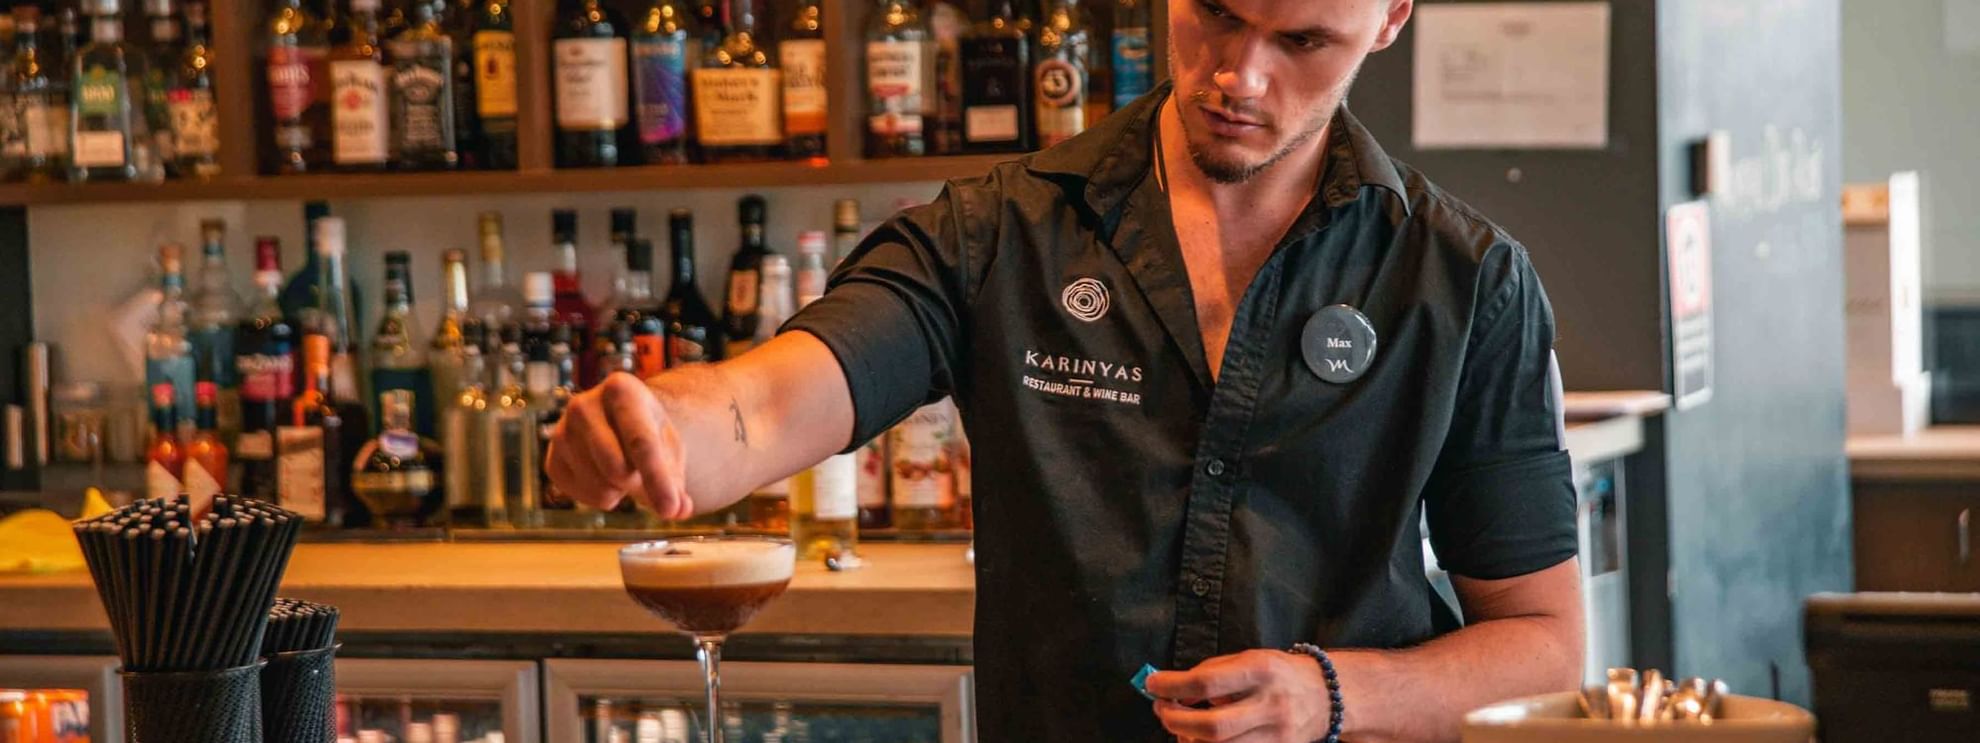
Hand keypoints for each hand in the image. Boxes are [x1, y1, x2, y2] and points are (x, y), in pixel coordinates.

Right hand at [544, 372, 694, 519]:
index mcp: (621, 390)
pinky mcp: (552, 461)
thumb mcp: (669, 446)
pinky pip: (585, 497)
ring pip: (602, 487)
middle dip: (639, 484)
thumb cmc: (648, 431)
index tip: (671, 509)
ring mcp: (561, 433)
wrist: (616, 421)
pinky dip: (604, 497)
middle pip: (617, 468)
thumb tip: (680, 510)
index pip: (641, 442)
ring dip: (622, 490)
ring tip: (623, 466)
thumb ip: (677, 480)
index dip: (658, 480)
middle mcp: (583, 405)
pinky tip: (605, 476)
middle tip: (645, 474)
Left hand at [1145, 649, 1332, 742]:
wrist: (1326, 695)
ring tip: (1181, 726)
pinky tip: (1201, 739)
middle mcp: (1270, 705)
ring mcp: (1277, 735)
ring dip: (1189, 739)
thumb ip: (1213, 672)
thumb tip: (1173, 690)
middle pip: (1212, 727)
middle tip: (1161, 710)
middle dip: (1175, 721)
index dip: (1172, 686)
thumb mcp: (1249, 658)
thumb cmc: (1278, 674)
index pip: (1206, 683)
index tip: (1152, 685)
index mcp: (1261, 671)